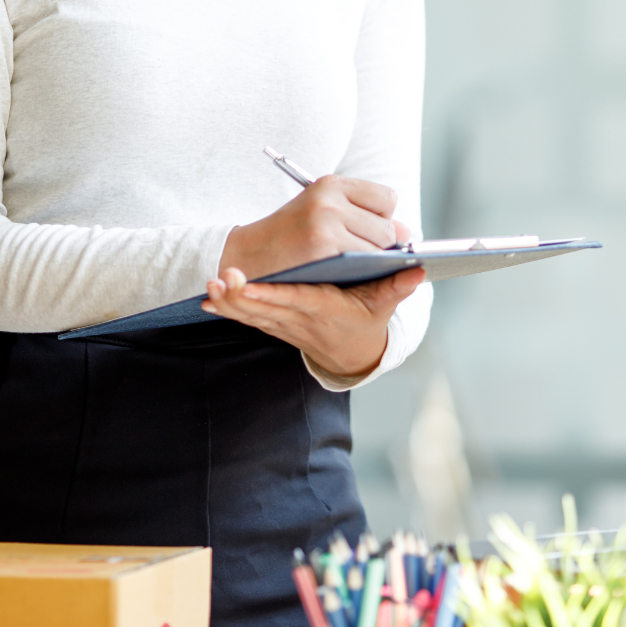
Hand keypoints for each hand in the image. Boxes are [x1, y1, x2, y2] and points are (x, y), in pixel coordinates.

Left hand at [202, 265, 425, 377]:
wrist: (351, 354)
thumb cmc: (366, 322)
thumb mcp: (383, 306)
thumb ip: (396, 288)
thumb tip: (417, 271)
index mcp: (325, 310)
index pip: (296, 301)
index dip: (271, 295)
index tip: (248, 284)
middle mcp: (300, 319)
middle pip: (266, 308)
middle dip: (241, 296)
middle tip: (220, 279)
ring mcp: (284, 323)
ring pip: (252, 314)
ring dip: (229, 302)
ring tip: (209, 285)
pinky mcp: (274, 323)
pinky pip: (247, 317)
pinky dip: (228, 309)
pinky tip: (208, 298)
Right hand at [218, 174, 410, 282]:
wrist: (245, 257)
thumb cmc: (289, 236)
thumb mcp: (320, 211)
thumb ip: (361, 215)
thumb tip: (405, 232)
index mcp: (329, 184)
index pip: (386, 198)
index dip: (381, 218)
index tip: (366, 229)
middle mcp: (329, 201)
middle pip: (388, 227)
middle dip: (380, 243)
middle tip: (354, 252)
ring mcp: (326, 227)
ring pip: (380, 248)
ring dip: (372, 260)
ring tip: (346, 262)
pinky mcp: (324, 252)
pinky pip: (367, 265)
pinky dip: (363, 272)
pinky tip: (345, 274)